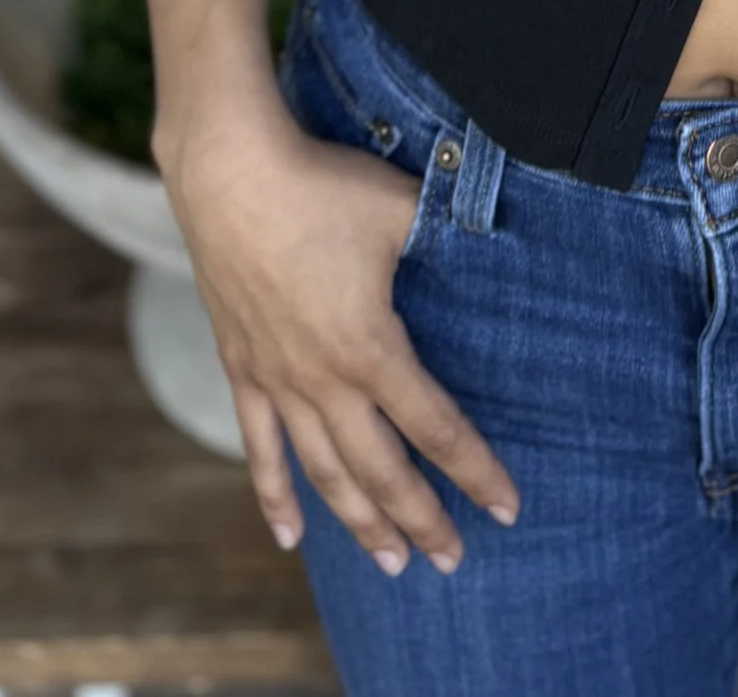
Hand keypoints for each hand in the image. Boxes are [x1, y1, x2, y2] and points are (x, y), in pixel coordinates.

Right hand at [167, 101, 519, 574]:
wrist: (229, 173)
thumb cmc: (323, 186)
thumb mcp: (404, 207)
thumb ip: (453, 231)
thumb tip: (502, 237)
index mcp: (370, 348)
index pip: (436, 428)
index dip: (476, 471)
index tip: (508, 509)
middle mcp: (323, 380)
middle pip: (381, 471)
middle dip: (421, 520)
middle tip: (453, 560)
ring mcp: (277, 381)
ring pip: (324, 473)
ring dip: (359, 522)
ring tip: (391, 564)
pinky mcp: (242, 367)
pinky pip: (260, 448)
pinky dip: (275, 497)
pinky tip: (291, 537)